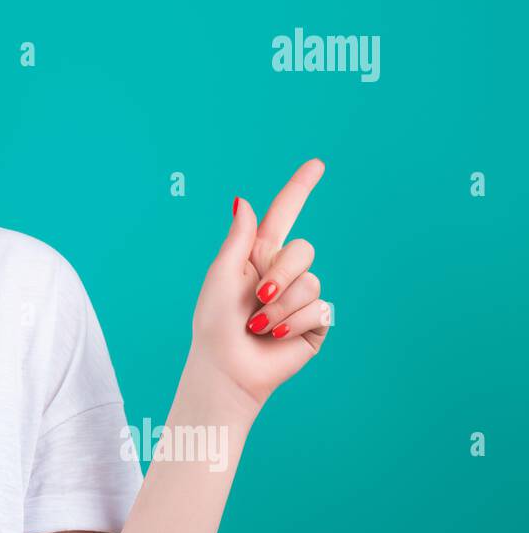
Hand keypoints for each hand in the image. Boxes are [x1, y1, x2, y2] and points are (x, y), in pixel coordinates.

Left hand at [188, 158, 329, 409]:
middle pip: (303, 250)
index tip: (316, 164)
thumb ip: (238, 239)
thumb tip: (243, 201)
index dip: (299, 189)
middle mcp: (282, 273)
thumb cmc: (214, 324)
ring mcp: (301, 298)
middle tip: (256, 297)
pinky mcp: (315, 323)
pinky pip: (318, 308)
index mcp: (257, 256)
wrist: (226, 368)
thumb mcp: (221, 275)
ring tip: (259, 325)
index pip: (283, 215)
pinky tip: (274, 335)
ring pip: (310, 281)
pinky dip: (291, 322)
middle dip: (281, 272)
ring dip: (280, 305)